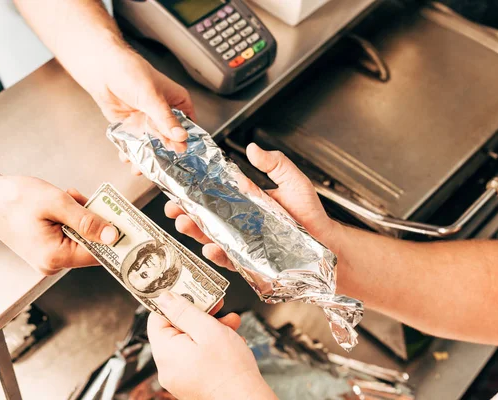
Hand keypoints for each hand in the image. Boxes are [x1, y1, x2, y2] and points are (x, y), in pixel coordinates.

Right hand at [0, 176, 117, 274]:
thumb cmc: (13, 199)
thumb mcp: (56, 204)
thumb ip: (87, 221)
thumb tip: (112, 235)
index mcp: (54, 257)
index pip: (98, 254)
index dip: (115, 238)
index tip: (130, 225)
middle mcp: (52, 263)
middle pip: (92, 245)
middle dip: (94, 220)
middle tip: (87, 199)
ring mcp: (50, 257)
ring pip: (83, 237)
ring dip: (83, 216)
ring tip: (70, 197)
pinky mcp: (48, 248)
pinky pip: (71, 234)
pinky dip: (73, 217)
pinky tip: (65, 203)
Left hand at [87, 46, 195, 174]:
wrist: (101, 70)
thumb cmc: (130, 71)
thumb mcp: (151, 96)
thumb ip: (165, 119)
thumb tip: (180, 136)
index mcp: (177, 103)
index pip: (188, 126)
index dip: (186, 142)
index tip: (183, 156)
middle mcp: (164, 114)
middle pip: (169, 139)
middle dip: (165, 154)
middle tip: (161, 167)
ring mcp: (148, 121)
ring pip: (152, 144)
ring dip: (147, 157)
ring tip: (141, 168)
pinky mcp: (132, 127)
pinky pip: (135, 143)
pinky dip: (132, 153)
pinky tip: (129, 159)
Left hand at [148, 292, 276, 399]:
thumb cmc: (229, 370)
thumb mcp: (207, 329)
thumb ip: (184, 311)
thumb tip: (164, 298)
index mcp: (165, 352)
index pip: (157, 318)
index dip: (174, 302)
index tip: (190, 292)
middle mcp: (167, 367)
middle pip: (176, 329)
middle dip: (199, 315)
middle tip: (217, 307)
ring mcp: (179, 376)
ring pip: (190, 342)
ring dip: (210, 329)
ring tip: (230, 324)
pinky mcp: (191, 382)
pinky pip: (196, 356)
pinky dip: (211, 345)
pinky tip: (229, 339)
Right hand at [164, 143, 334, 269]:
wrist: (324, 244)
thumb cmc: (309, 214)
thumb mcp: (294, 181)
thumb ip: (276, 164)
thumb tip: (253, 148)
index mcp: (244, 201)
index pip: (213, 193)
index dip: (193, 190)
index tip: (178, 184)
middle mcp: (238, 222)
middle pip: (204, 217)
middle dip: (185, 212)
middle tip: (174, 207)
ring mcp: (241, 243)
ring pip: (210, 237)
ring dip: (194, 232)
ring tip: (185, 224)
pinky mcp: (247, 262)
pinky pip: (228, 259)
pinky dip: (217, 255)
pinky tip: (211, 248)